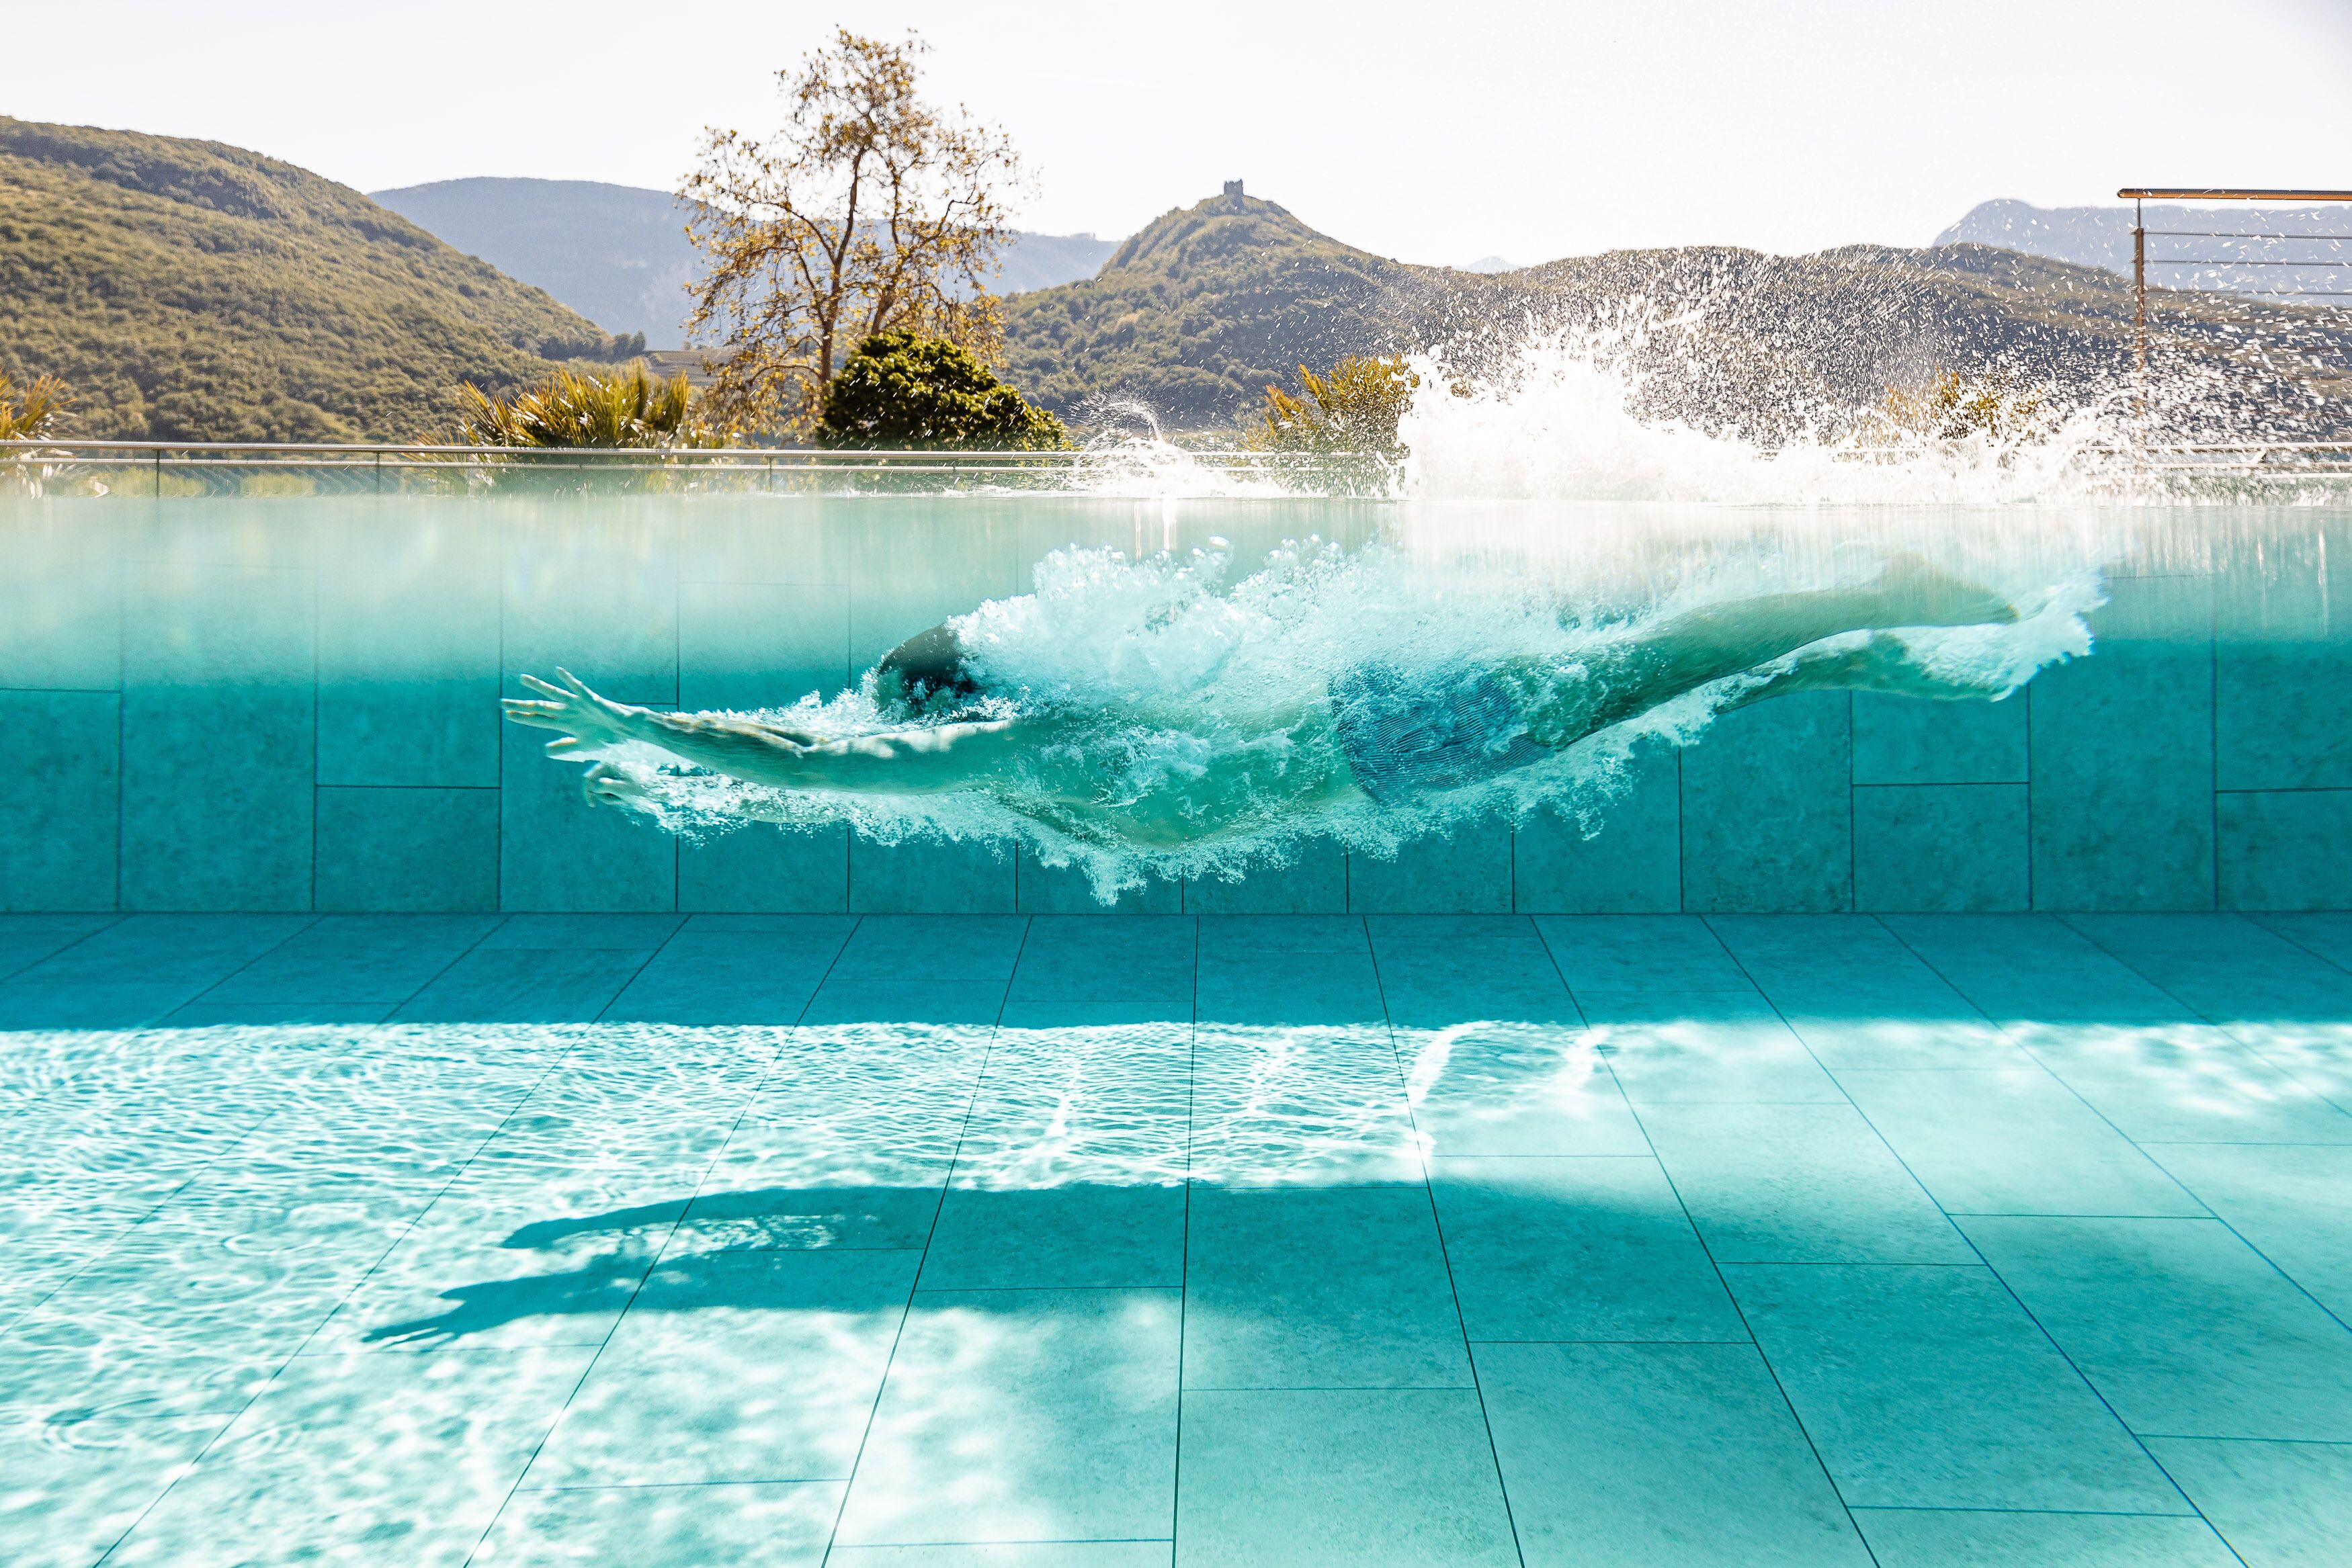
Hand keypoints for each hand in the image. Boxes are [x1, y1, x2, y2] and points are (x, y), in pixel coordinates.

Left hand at [502, 669, 640, 752]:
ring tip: (522, 679)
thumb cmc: (607, 738)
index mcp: (566, 723)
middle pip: (540, 708)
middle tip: (502, 702)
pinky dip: (568, 680)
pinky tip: (558, 671)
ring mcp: (578, 704)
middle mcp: (568, 711)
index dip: (524, 718)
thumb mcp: (582, 747)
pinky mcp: (590, 699)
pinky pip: (577, 688)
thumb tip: (545, 751)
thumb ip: (564, 747)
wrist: (626, 732)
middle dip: (521, 706)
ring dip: (537, 688)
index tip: (508, 715)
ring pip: (553, 695)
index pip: (540, 720)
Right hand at [581, 760, 648, 809]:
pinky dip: (615, 796)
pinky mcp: (614, 778)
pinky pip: (608, 790)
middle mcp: (607, 766)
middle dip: (605, 795)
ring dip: (611, 797)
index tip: (592, 805)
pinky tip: (625, 797)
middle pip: (595, 785)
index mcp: (608, 764)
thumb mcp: (624, 789)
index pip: (588, 778)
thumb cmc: (642, 787)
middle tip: (619, 799)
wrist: (656, 788)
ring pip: (601, 789)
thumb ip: (606, 787)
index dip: (587, 792)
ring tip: (625, 797)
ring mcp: (610, 772)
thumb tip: (591, 786)